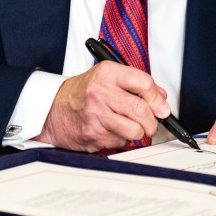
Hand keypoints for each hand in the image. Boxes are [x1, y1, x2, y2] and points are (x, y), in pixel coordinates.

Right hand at [35, 62, 169, 151]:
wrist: (54, 109)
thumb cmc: (83, 92)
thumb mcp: (107, 77)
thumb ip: (135, 84)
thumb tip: (160, 98)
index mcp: (107, 73)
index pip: (143, 82)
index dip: (157, 97)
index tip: (161, 106)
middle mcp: (101, 93)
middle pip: (141, 109)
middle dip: (152, 121)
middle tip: (151, 122)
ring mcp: (96, 115)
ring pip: (134, 131)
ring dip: (138, 133)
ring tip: (131, 126)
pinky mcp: (93, 135)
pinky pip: (121, 142)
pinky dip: (121, 140)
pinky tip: (112, 130)